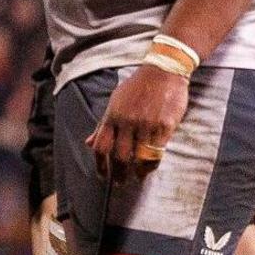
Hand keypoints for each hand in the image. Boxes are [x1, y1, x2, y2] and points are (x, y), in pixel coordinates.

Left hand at [87, 63, 188, 184]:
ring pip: (139, 156)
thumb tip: (89, 143)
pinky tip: (150, 167)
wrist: (163, 71)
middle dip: (118, 173)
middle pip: (119, 156)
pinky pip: (158, 151)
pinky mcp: (165, 126)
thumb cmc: (136, 87)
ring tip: (137, 178)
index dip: (99, 165)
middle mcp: (128, 122)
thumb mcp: (114, 102)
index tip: (102, 175)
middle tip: (119, 183)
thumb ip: (103, 125)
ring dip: (137, 172)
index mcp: (112, 116)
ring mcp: (147, 125)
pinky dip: (152, 163)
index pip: (101, 147)